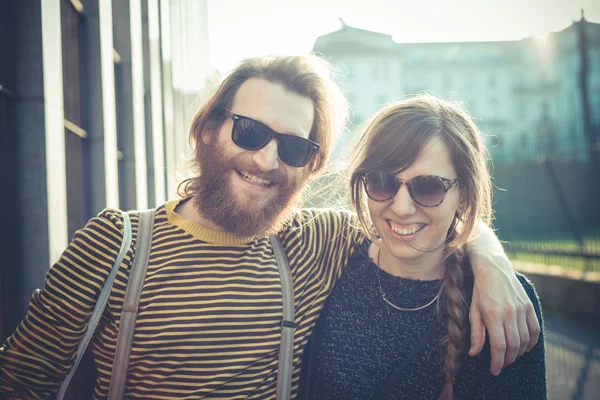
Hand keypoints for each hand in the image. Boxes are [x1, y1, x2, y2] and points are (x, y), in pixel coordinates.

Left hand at [468, 253, 539, 374]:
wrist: (493, 268)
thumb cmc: (480, 291)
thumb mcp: (473, 311)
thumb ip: (476, 333)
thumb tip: (474, 354)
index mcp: (493, 314)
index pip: (499, 346)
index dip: (497, 362)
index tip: (494, 370)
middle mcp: (510, 313)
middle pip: (514, 346)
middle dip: (507, 360)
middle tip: (501, 365)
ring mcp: (522, 309)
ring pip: (525, 340)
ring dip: (518, 353)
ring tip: (510, 356)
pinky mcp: (529, 306)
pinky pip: (535, 330)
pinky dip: (531, 342)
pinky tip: (524, 347)